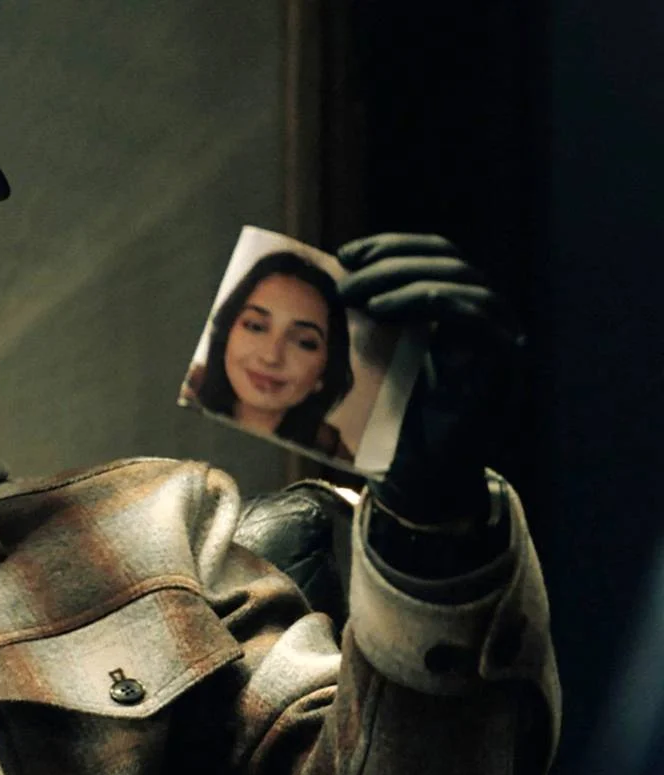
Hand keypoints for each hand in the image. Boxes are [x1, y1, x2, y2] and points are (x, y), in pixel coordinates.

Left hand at [336, 233, 524, 526]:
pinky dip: (429, 300)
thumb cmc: (388, 421)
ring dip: (403, 278)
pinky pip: (473, 314)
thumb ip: (363, 319)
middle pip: (447, 260)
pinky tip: (385, 310)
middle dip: (392, 260)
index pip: (433, 256)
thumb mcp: (369, 356)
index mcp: (453, 309)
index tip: (347, 254)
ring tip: (357, 295)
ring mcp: (496, 336)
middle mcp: (482, 317)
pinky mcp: (499, 360)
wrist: (416, 478)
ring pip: (461, 279)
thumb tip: (324, 278)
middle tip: (347, 277)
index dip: (392, 247)